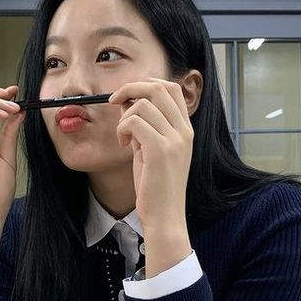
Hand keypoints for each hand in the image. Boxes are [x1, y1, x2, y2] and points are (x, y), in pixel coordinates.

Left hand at [111, 78, 193, 274]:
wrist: (165, 217)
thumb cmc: (156, 186)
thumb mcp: (152, 150)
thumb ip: (145, 126)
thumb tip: (127, 102)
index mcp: (186, 129)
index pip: (172, 88)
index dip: (147, 84)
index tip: (127, 96)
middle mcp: (184, 131)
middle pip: (159, 88)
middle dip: (131, 88)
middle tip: (115, 101)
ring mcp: (174, 140)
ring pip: (143, 104)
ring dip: (124, 116)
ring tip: (123, 137)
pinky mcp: (160, 150)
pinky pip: (134, 121)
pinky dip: (122, 129)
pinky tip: (123, 144)